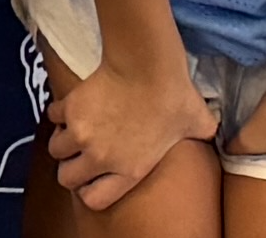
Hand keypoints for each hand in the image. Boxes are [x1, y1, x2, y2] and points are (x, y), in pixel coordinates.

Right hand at [46, 55, 215, 211]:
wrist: (147, 67)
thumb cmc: (176, 98)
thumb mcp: (198, 125)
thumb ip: (201, 135)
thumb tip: (212, 131)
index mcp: (129, 170)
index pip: (94, 199)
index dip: (90, 190)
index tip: (94, 179)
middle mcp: (100, 158)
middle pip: (66, 177)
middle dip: (71, 168)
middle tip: (80, 155)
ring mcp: (81, 134)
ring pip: (55, 149)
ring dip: (63, 140)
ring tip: (75, 131)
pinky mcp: (69, 108)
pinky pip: (53, 117)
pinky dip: (60, 113)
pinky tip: (73, 107)